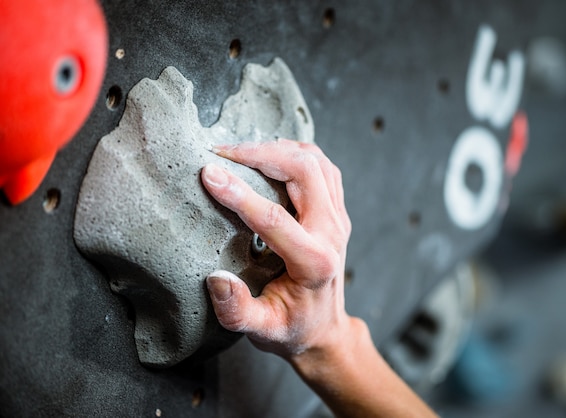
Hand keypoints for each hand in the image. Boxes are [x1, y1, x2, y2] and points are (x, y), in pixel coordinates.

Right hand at [201, 139, 351, 358]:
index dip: (239, 194)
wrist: (324, 328)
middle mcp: (332, 233)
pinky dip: (294, 153)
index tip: (209, 173)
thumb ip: (237, 310)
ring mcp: (338, 218)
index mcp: (314, 263)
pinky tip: (268, 155)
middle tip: (220, 153)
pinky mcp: (336, 210)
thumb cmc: (291, 328)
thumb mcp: (262, 330)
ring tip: (239, 151)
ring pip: (315, 161)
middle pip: (304, 172)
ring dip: (277, 149)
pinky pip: (322, 166)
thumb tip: (216, 278)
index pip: (275, 218)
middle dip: (259, 154)